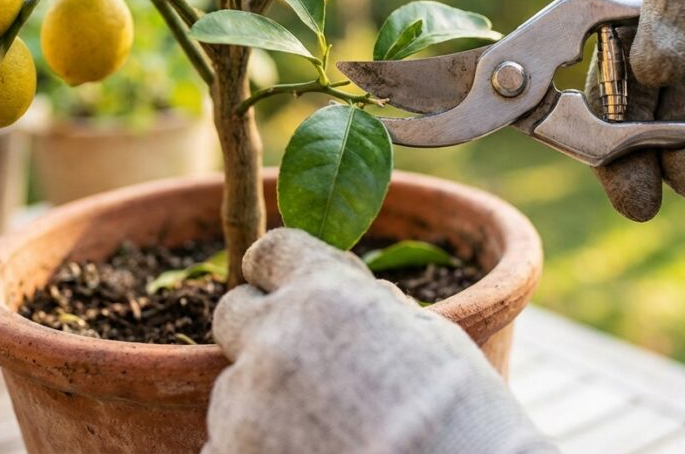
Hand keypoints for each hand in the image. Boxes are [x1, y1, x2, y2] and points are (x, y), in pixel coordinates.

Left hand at [204, 229, 553, 453]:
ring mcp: (244, 407)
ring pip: (231, 387)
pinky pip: (222, 443)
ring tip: (320, 428)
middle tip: (304, 361)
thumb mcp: (431, 335)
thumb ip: (375, 309)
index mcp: (324, 294)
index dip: (281, 270)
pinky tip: (305, 452)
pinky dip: (254, 448)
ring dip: (261, 399)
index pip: (270, 251)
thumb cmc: (462, 413)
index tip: (291, 288)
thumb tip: (363, 301)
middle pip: (231, 312)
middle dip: (260, 328)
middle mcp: (272, 340)